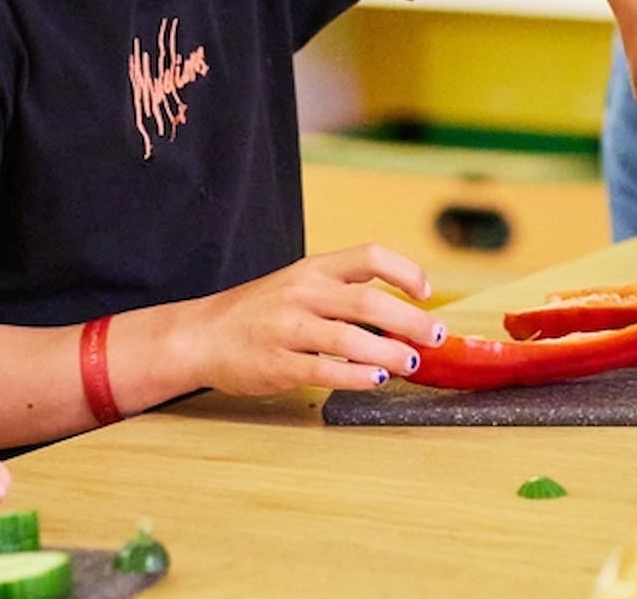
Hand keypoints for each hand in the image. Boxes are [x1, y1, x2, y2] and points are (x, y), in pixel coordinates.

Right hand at [188, 244, 447, 395]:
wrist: (199, 336)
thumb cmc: (257, 314)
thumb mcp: (297, 286)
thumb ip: (341, 294)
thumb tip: (401, 315)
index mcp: (312, 269)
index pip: (369, 256)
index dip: (405, 271)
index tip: (427, 292)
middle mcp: (302, 293)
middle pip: (368, 301)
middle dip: (411, 320)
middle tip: (437, 336)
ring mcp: (288, 328)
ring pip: (350, 338)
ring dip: (390, 353)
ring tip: (411, 363)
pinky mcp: (278, 363)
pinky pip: (325, 370)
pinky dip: (357, 376)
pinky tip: (376, 380)